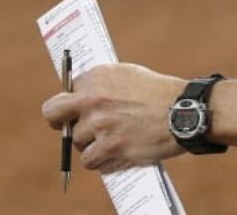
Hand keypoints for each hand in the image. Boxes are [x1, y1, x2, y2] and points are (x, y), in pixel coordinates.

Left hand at [42, 63, 186, 170]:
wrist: (184, 111)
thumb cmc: (160, 93)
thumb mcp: (129, 75)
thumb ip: (103, 84)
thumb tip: (81, 95)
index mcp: (98, 76)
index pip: (67, 90)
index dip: (74, 102)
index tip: (79, 109)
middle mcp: (93, 97)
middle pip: (53, 113)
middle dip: (59, 122)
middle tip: (68, 128)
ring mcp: (99, 123)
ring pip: (76, 140)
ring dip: (90, 143)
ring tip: (111, 140)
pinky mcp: (109, 146)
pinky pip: (88, 160)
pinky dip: (99, 160)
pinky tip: (113, 154)